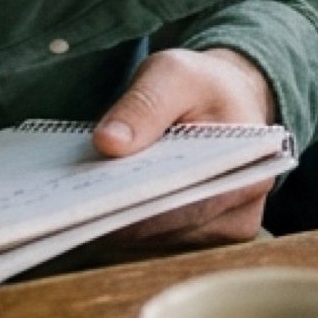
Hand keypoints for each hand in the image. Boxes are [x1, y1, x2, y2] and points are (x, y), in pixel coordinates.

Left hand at [91, 46, 278, 248]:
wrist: (225, 97)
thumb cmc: (201, 84)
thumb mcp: (173, 73)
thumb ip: (145, 103)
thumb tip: (108, 143)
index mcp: (249, 165)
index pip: (188, 204)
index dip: (138, 209)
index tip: (91, 205)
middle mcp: (243, 208)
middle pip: (170, 231)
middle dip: (119, 220)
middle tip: (69, 211)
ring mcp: (223, 228)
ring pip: (159, 244)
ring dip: (119, 228)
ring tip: (78, 209)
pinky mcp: (202, 238)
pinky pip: (156, 244)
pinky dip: (126, 230)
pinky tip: (97, 213)